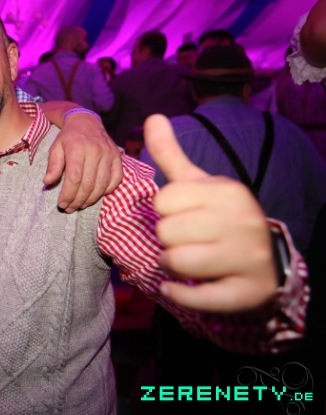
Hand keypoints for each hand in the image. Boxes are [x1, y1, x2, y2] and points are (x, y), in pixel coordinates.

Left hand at [44, 112, 122, 211]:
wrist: (86, 122)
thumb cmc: (68, 137)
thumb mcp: (56, 147)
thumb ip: (53, 165)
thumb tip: (47, 182)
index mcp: (77, 148)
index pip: (74, 178)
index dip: (68, 194)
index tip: (62, 204)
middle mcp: (95, 151)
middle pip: (88, 184)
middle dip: (78, 200)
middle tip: (69, 208)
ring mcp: (109, 154)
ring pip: (102, 184)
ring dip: (91, 199)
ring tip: (80, 205)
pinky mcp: (118, 157)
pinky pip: (116, 179)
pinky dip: (107, 191)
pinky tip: (96, 195)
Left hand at [145, 114, 276, 312]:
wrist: (263, 261)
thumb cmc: (218, 218)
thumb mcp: (196, 184)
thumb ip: (170, 154)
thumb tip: (152, 116)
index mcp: (228, 192)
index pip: (163, 201)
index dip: (166, 212)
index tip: (184, 215)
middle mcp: (242, 222)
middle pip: (166, 232)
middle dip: (168, 240)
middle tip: (188, 240)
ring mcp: (247, 259)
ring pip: (175, 262)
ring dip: (172, 266)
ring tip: (189, 261)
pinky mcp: (245, 293)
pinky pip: (196, 297)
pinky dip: (180, 295)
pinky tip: (180, 288)